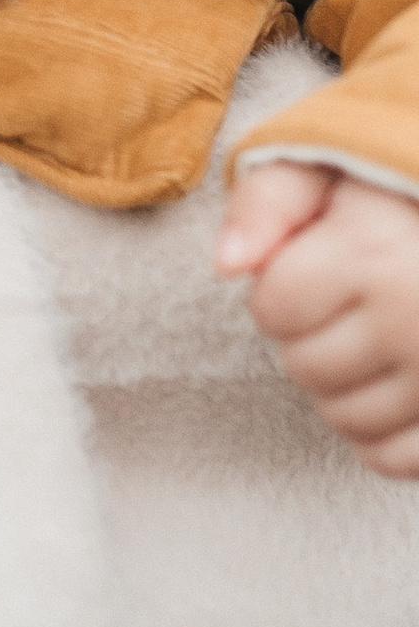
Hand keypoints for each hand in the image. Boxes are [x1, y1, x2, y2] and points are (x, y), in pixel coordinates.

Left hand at [218, 157, 418, 476]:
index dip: (282, 290)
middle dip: (310, 338)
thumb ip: (267, 199)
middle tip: (349, 305)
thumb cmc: (396, 196)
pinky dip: (380, 435)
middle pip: (305, 368)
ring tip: (374, 340)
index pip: (272, 309)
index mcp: (374, 254)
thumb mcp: (331, 168)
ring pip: (344, 419)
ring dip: (342, 388)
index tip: (318, 267)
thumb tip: (226, 263)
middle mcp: (414, 320)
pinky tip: (392, 386)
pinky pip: (391, 459)